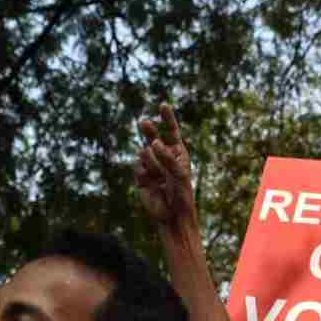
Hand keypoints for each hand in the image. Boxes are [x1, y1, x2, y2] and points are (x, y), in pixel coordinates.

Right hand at [133, 103, 195, 226]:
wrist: (172, 216)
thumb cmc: (182, 195)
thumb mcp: (180, 174)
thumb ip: (167, 157)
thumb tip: (151, 143)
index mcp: (177, 153)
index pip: (171, 131)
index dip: (167, 118)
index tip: (163, 104)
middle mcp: (163, 157)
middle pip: (152, 136)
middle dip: (148, 129)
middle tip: (144, 123)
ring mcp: (151, 166)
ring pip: (144, 154)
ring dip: (151, 162)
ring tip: (159, 175)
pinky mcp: (140, 176)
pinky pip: (138, 167)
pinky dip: (144, 172)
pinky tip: (151, 182)